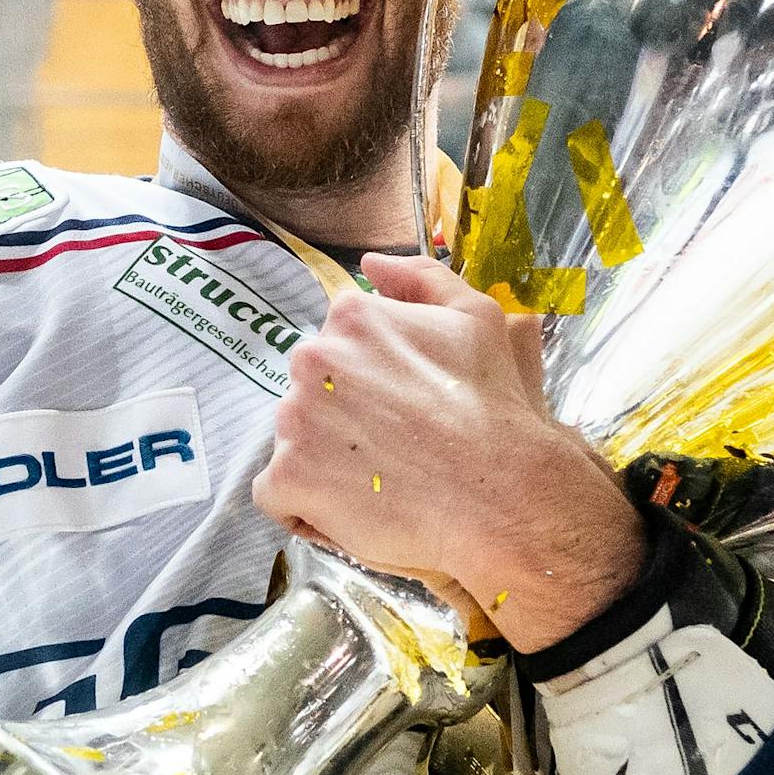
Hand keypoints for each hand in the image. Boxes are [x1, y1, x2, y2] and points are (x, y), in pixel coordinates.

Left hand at [252, 253, 645, 652]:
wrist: (498, 491)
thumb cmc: (493, 406)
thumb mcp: (476, 316)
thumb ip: (421, 277)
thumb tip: (370, 263)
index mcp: (350, 317)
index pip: (338, 348)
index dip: (370, 383)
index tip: (404, 409)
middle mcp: (311, 359)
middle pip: (313, 392)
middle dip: (344, 418)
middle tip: (396, 449)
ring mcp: (293, 419)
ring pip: (295, 440)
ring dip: (325, 460)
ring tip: (379, 483)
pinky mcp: (287, 477)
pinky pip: (275, 493)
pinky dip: (303, 504)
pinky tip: (348, 511)